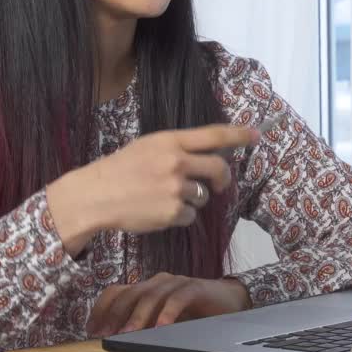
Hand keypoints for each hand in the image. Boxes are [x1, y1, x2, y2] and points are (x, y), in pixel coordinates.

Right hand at [46, 124, 256, 255]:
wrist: (95, 196)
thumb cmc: (120, 170)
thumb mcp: (148, 147)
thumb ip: (177, 148)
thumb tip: (209, 153)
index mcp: (170, 141)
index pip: (214, 134)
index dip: (239, 134)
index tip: (256, 135)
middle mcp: (177, 162)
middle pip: (219, 168)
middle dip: (223, 178)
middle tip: (220, 184)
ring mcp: (175, 188)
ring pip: (202, 195)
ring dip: (192, 199)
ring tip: (165, 197)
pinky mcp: (172, 212)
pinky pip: (189, 216)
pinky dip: (179, 216)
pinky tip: (158, 211)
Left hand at [86, 273, 252, 336]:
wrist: (229, 300)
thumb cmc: (193, 311)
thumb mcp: (162, 317)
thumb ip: (143, 321)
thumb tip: (115, 337)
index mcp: (147, 287)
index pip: (116, 291)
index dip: (101, 309)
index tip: (91, 330)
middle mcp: (158, 281)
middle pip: (130, 293)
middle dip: (114, 315)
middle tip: (105, 334)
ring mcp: (176, 283)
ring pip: (151, 296)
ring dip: (137, 316)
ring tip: (128, 334)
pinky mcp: (195, 288)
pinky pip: (178, 298)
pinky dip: (168, 313)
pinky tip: (161, 327)